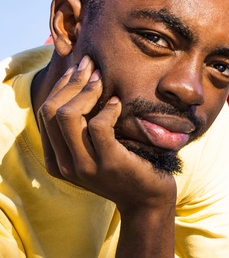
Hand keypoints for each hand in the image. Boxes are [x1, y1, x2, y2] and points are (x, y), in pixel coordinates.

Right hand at [36, 55, 176, 211]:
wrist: (148, 199)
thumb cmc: (127, 166)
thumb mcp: (98, 147)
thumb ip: (85, 127)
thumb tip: (84, 81)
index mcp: (57, 159)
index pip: (45, 113)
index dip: (62, 86)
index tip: (79, 67)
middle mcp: (64, 164)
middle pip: (52, 111)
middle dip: (72, 82)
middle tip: (92, 64)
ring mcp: (85, 166)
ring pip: (68, 116)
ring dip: (87, 91)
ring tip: (103, 80)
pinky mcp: (109, 163)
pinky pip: (98, 126)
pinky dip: (108, 109)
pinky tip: (119, 103)